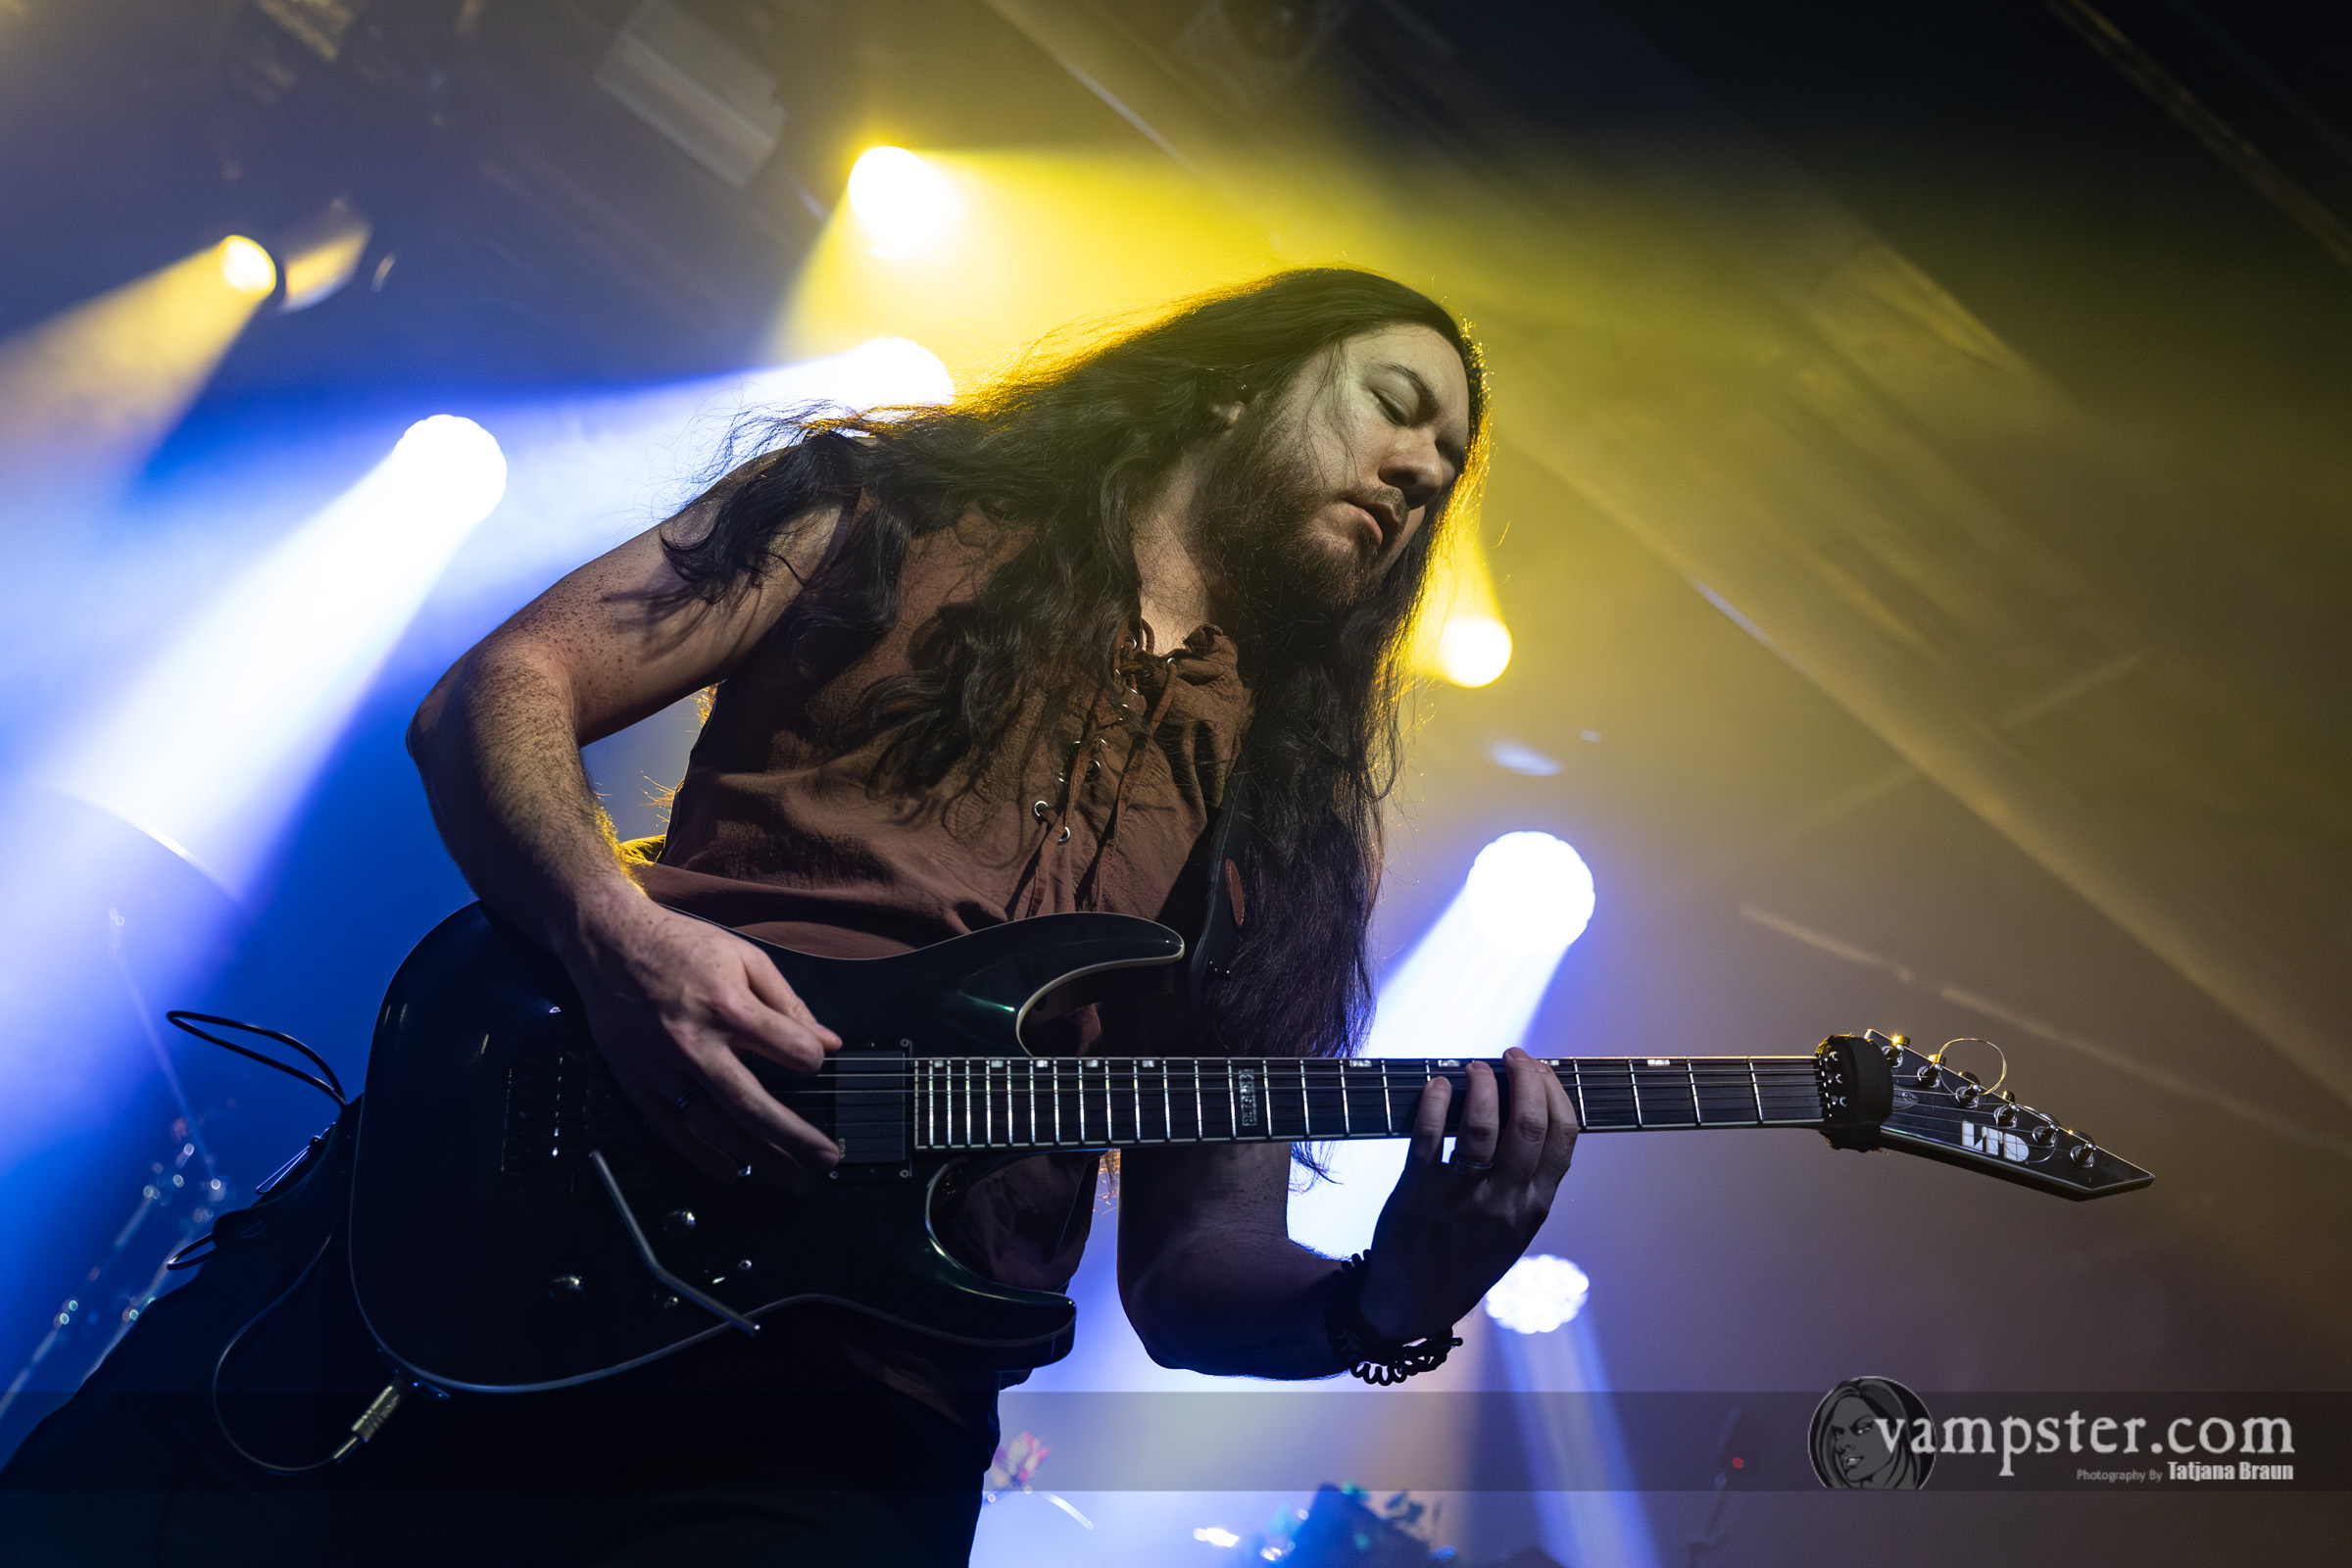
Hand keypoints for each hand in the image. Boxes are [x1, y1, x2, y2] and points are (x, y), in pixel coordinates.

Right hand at [563, 893, 842, 1181]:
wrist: (608, 942)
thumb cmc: (681, 945)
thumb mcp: (746, 958)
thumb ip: (789, 1003)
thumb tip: (830, 1041)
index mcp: (729, 1007)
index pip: (792, 1052)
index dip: (812, 1059)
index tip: (813, 1061)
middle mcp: (695, 1044)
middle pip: (754, 1106)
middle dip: (796, 1138)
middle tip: (826, 1159)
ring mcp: (663, 1069)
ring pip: (715, 1127)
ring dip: (757, 1157)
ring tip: (789, 1175)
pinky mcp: (638, 1083)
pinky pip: (673, 1130)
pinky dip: (703, 1157)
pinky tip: (731, 1172)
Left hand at [1355, 1047, 1578, 1341]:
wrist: (1413, 1303)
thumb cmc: (1467, 1258)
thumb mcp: (1514, 1230)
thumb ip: (1527, 1181)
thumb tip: (1529, 1111)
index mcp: (1534, 1208)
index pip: (1563, 1137)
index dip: (1556, 1093)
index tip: (1543, 1069)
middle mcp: (1504, 1203)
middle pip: (1528, 1125)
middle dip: (1526, 1078)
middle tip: (1514, 1055)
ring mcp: (1461, 1199)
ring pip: (1481, 1127)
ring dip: (1481, 1085)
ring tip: (1476, 1067)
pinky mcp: (1418, 1194)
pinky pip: (1428, 1137)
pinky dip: (1433, 1103)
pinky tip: (1436, 1085)